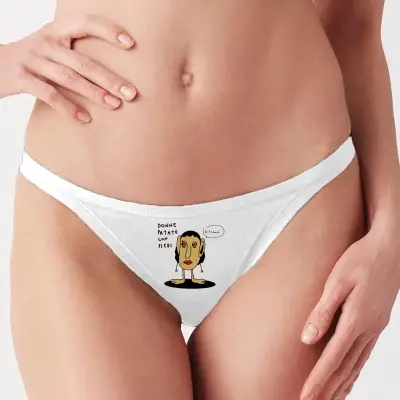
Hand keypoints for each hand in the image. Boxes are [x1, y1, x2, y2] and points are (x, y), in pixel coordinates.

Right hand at [0, 14, 137, 122]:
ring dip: (95, 94)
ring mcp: (33, 60)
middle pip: (84, 61)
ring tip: (115, 105)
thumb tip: (113, 74)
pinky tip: (85, 119)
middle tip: (131, 93)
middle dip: (110, 79)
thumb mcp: (52, 48)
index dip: (108, 31)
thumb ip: (76, 54)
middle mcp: (46, 42)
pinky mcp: (22, 78)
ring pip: (70, 78)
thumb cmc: (32, 60)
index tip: (130, 43)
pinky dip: (69, 108)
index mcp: (56, 31)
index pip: (86, 23)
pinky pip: (50, 94)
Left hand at [299, 220, 399, 399]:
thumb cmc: (361, 260)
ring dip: (342, 385)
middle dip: (328, 389)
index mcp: (356, 319)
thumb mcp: (337, 281)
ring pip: (356, 364)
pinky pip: (364, 354)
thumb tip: (308, 340)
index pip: (332, 358)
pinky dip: (355, 371)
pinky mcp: (377, 323)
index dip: (318, 380)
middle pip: (345, 368)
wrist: (390, 248)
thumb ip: (322, 311)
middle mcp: (368, 329)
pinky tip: (349, 377)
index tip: (305, 396)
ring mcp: (376, 327)